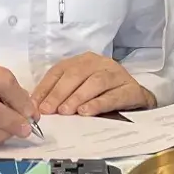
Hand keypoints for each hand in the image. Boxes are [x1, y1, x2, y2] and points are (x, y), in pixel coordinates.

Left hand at [32, 54, 153, 115]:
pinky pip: (114, 95)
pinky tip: (86, 112)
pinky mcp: (131, 89)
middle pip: (76, 74)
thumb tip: (36, 106)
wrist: (137, 100)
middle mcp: (100, 63)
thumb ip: (60, 95)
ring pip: (95, 82)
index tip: (35, 105)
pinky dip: (98, 104)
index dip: (46, 87)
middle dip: (59, 93)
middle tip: (49, 110)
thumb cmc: (104, 95)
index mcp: (83, 61)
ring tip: (66, 111)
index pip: (60, 70)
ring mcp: (117, 74)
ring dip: (78, 97)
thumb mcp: (80, 91)